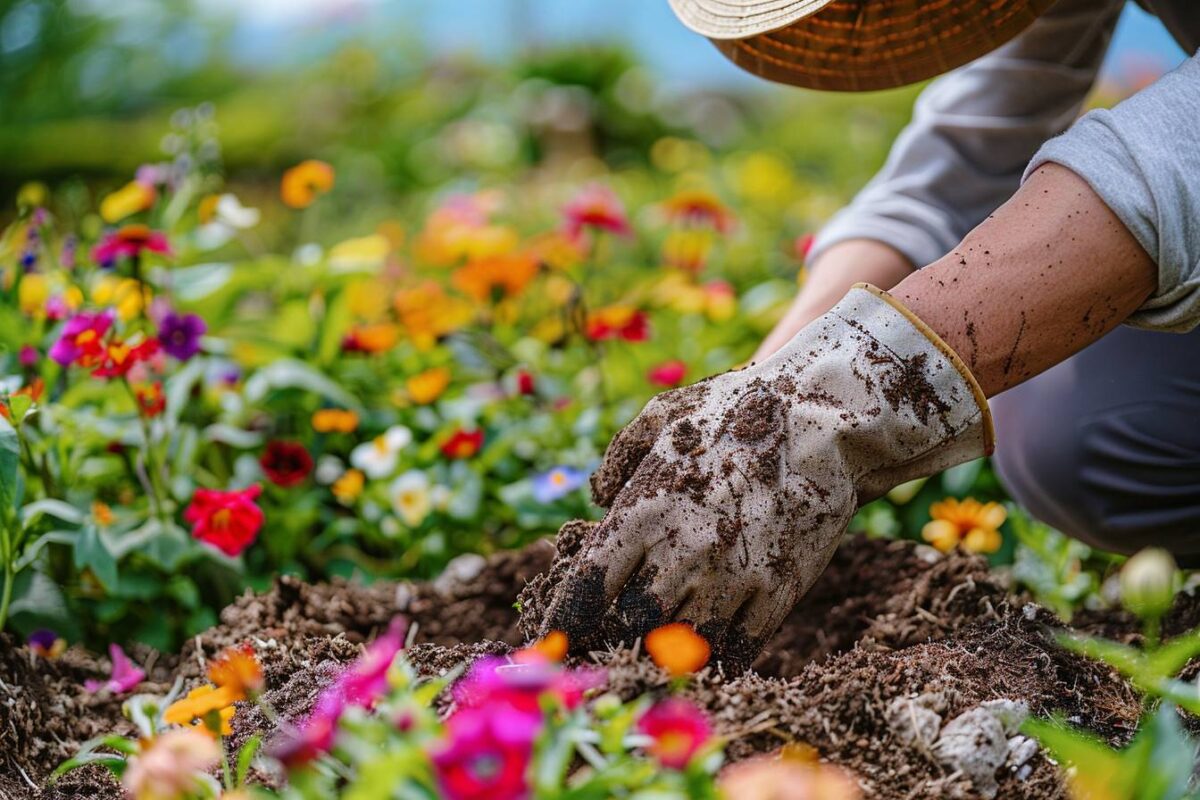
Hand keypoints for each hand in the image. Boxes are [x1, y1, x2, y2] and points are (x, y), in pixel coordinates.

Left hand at [535, 285, 991, 669]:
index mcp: (643, 510)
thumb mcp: (662, 415)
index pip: (586, 588)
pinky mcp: (777, 592)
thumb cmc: (733, 408)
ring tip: (655, 655)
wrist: (821, 416)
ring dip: (663, 656)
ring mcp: (732, 577)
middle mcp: (682, 551)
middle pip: (629, 627)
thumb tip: (597, 499)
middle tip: (606, 646)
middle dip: (612, 641)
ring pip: (682, 648)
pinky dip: (717, 661)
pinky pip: (736, 651)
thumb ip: (618, 458)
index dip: (564, 622)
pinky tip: (709, 656)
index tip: (556, 640)